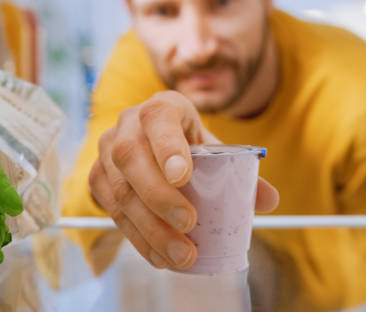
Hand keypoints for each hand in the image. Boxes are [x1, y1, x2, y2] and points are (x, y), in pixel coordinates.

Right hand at [89, 91, 278, 269]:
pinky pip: (112, 211)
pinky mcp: (97, 178)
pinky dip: (137, 238)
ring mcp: (106, 151)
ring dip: (150, 227)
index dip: (167, 146)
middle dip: (159, 196)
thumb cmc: (189, 146)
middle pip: (131, 157)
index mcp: (161, 107)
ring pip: (119, 189)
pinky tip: (160, 257)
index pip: (158, 118)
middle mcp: (127, 124)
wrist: (151, 144)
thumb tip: (269, 200)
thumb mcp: (215, 150)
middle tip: (189, 225)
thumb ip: (242, 172)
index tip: (183, 177)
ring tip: (182, 254)